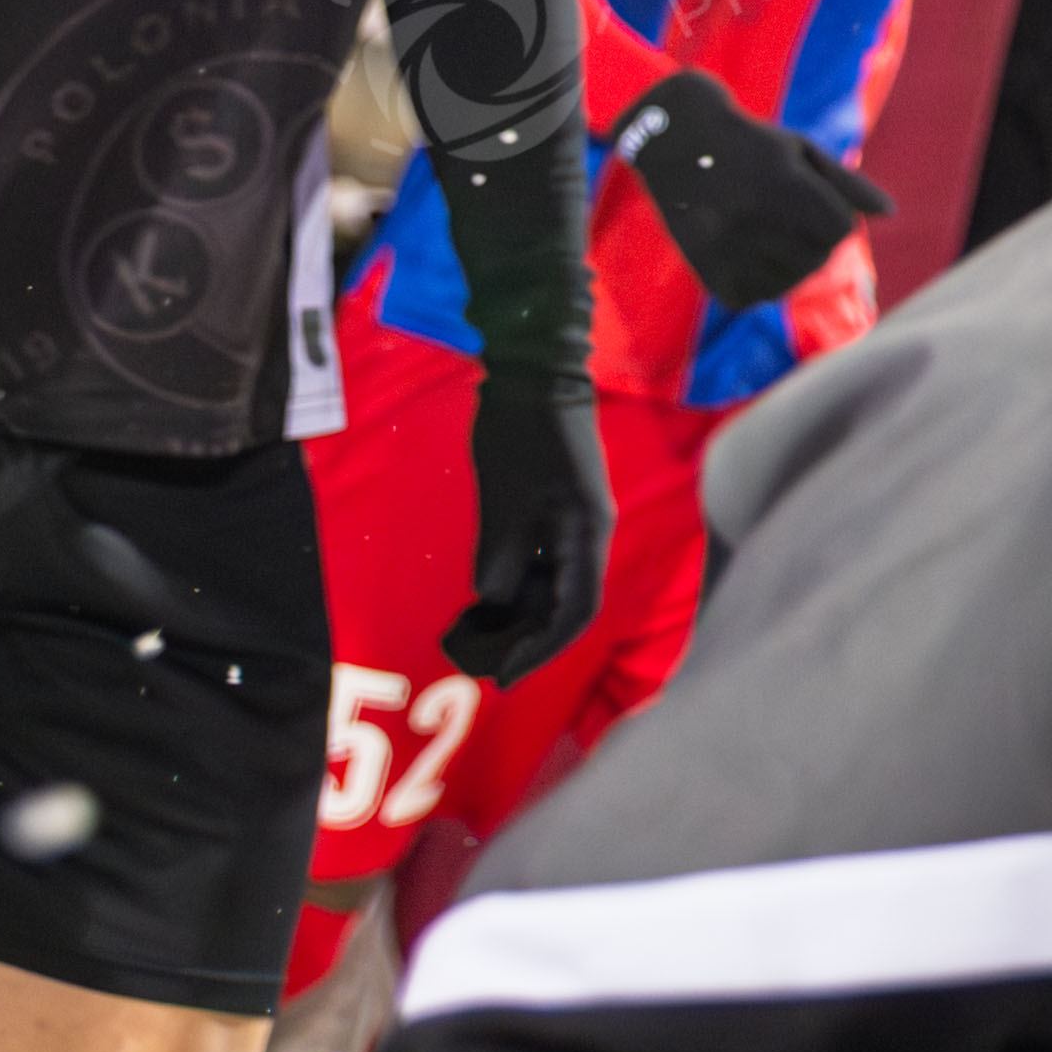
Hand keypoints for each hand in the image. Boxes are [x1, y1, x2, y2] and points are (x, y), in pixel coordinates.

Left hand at [445, 369, 613, 682]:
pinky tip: (478, 601)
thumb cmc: (521, 435)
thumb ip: (501, 555)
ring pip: (549, 589)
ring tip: (464, 632)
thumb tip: (491, 601)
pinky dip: (511, 590)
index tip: (500, 677)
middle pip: (563, 606)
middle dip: (518, 640)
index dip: (538, 650)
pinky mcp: (556, 513)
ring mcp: (573, 524)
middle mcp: (587, 536)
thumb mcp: (505, 499)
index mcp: (586, 534)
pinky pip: (540, 566)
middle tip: (467, 657)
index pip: (573, 612)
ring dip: (512, 617)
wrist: (535, 375)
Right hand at [607, 66, 892, 315]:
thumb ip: (847, 185)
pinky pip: (754, 297)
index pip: (839, 229)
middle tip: (792, 219)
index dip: (835, 217)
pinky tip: (751, 255)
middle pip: (816, 258)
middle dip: (815, 241)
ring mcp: (726, 249)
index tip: (818, 203)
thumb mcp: (802, 152)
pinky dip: (760, 282)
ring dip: (790, 265)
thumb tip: (891, 213)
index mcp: (783, 186)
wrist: (679, 145)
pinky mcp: (707, 272)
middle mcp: (752, 220)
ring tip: (772, 237)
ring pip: (787, 284)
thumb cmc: (753, 146)